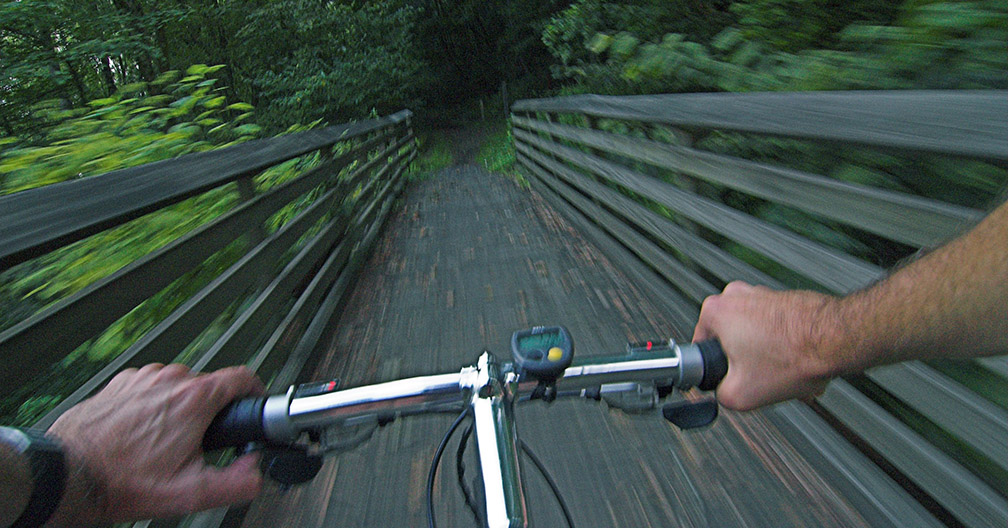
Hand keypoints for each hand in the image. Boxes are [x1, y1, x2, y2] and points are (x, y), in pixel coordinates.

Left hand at [45, 364, 263, 525]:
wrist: (71, 474)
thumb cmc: (121, 480)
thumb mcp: (190, 493)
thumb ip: (236, 482)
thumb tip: (254, 472)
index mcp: (194, 399)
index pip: (242, 377)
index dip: (254, 390)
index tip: (253, 401)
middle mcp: (169, 380)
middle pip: (208, 385)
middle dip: (211, 411)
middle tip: (200, 442)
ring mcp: (142, 378)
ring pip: (178, 386)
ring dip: (180, 407)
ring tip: (166, 440)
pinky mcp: (121, 383)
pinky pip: (150, 387)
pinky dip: (153, 405)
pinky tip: (142, 432)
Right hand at [693, 281, 840, 410]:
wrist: (838, 339)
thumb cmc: (796, 355)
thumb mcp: (740, 394)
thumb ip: (718, 395)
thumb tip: (721, 391)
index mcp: (716, 311)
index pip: (701, 348)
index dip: (717, 371)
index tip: (730, 379)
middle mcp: (737, 296)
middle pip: (732, 344)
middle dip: (748, 366)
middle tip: (762, 378)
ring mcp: (763, 295)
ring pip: (757, 339)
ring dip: (770, 359)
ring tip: (785, 374)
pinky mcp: (785, 300)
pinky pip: (777, 332)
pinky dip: (786, 349)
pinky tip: (797, 365)